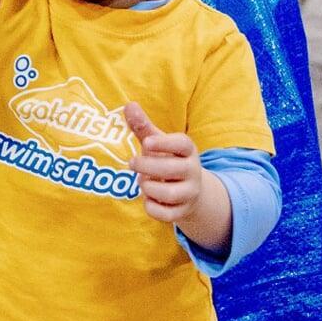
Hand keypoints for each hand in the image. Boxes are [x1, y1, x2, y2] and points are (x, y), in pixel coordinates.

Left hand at [124, 103, 202, 224]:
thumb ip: (143, 126)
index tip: (146, 143)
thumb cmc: (167, 158)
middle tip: (132, 163)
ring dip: (149, 187)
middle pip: (172, 169)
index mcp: (187, 150)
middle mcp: (192, 171)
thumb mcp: (157, 142)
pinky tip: (146, 199)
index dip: (164, 143)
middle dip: (147, 167)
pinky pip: (167, 215)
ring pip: (170, 194)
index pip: (182, 144)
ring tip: (141, 181)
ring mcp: (190, 193)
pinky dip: (152, 208)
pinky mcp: (183, 211)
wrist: (189, 189)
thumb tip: (129, 105)